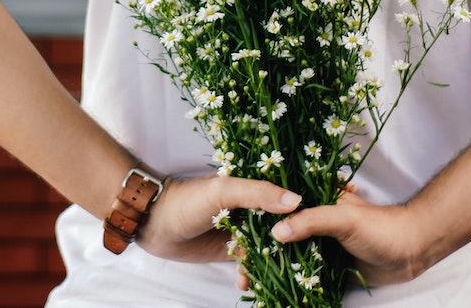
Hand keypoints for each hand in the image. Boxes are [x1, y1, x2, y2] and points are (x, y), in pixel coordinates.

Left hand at [135, 175, 301, 262]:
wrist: (153, 223)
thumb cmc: (187, 200)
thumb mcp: (223, 191)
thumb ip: (257, 194)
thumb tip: (296, 202)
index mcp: (252, 187)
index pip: (285, 198)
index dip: (301, 212)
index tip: (317, 227)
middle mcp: (251, 208)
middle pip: (280, 226)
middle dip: (289, 245)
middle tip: (298, 261)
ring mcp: (241, 230)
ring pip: (267, 249)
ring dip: (269, 264)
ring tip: (268, 277)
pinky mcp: (230, 250)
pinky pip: (249, 263)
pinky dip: (251, 274)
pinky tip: (246, 282)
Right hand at [250, 191, 428, 287]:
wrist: (411, 251)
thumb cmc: (380, 226)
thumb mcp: (343, 217)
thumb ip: (311, 222)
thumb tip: (276, 234)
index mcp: (312, 200)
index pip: (275, 207)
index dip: (253, 220)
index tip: (233, 234)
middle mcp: (310, 220)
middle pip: (275, 234)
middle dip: (254, 251)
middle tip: (237, 267)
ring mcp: (317, 244)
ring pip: (285, 256)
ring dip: (267, 269)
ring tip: (246, 282)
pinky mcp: (325, 266)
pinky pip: (301, 274)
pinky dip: (286, 282)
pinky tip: (268, 290)